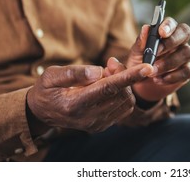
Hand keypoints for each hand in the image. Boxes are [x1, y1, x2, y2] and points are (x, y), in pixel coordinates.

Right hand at [26, 62, 153, 133]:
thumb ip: (75, 73)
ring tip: (107, 74)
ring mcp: (96, 124)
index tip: (147, 68)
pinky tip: (109, 86)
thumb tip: (99, 71)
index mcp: (75, 104)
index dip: (129, 76)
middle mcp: (88, 118)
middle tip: (111, 63)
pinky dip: (122, 94)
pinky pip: (123, 108)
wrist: (42, 112)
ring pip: (125, 101)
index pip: (108, 88)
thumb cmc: (46, 89)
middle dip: (123, 74)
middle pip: (120, 93)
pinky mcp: (102, 125)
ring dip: (124, 84)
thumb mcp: (51, 75)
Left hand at [127, 17, 189, 100]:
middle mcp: (178, 40)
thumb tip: (146, 28)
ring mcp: (185, 55)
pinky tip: (159, 80)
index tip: (161, 32)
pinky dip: (172, 76)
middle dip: (171, 41)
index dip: (168, 25)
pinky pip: (186, 71)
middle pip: (185, 32)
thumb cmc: (139, 64)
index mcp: (165, 32)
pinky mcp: (188, 70)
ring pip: (186, 53)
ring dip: (168, 63)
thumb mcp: (135, 54)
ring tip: (152, 72)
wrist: (141, 85)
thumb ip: (141, 43)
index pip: (171, 23)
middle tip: (156, 53)